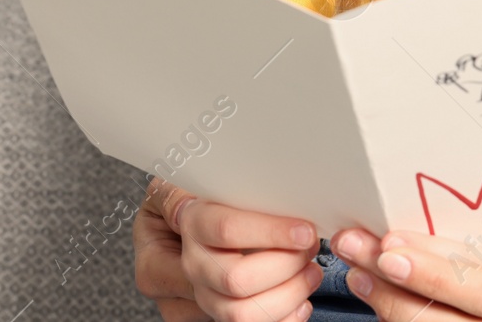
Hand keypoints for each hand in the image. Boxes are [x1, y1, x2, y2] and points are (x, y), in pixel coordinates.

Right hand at [133, 175, 323, 321]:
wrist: (171, 229)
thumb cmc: (194, 198)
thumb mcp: (194, 178)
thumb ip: (215, 179)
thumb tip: (255, 174)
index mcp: (183, 224)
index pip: (226, 230)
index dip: (270, 233)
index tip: (304, 230)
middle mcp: (183, 268)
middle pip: (236, 280)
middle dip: (284, 265)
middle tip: (310, 246)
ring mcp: (196, 298)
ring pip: (241, 313)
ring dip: (288, 293)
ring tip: (309, 271)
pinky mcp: (210, 317)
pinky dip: (283, 318)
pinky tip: (299, 301)